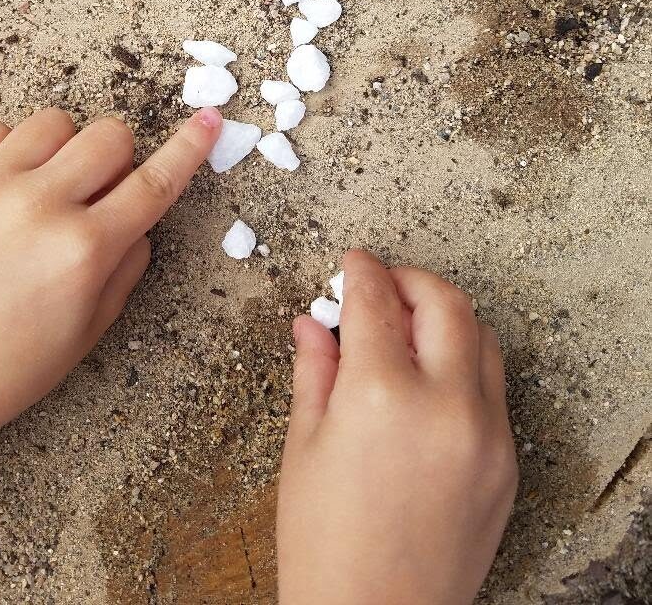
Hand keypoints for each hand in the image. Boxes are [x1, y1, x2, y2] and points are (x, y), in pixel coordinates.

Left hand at [0, 106, 221, 540]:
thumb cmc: (18, 361)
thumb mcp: (97, 323)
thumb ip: (131, 257)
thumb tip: (140, 205)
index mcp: (84, 250)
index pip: (154, 182)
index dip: (189, 148)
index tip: (210, 119)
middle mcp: (40, 208)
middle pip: (109, 133)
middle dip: (115, 159)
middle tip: (94, 195)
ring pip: (55, 121)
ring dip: (63, 150)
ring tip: (44, 191)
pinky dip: (13, 153)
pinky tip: (6, 193)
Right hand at [277, 250, 517, 604]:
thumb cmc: (326, 546)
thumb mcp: (304, 447)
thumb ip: (315, 371)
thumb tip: (312, 322)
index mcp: (381, 394)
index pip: (376, 299)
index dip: (360, 270)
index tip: (351, 264)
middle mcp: (445, 404)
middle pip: (445, 301)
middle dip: (410, 280)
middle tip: (381, 286)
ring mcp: (486, 434)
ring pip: (481, 337)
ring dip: (444, 317)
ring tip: (405, 331)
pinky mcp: (505, 462)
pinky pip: (491, 388)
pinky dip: (462, 365)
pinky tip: (427, 383)